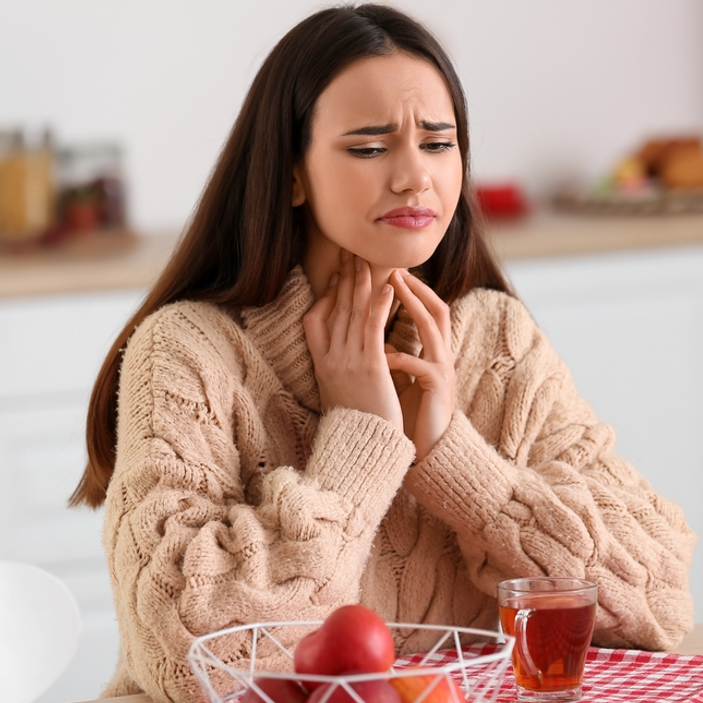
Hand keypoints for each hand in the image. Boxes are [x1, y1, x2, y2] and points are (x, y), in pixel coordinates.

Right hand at [303, 250, 402, 429]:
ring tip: (367, 260)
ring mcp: (349, 362)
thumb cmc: (357, 426)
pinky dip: (380, 304)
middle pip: (336, 310)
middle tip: (349, 253)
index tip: (333, 278)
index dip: (324, 297)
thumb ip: (338, 371)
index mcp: (321, 367)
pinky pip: (373, 328)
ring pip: (353, 314)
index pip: (314, 322)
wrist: (362, 449)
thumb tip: (341, 357)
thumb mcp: (337, 395)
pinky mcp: (371, 367)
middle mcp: (331, 360)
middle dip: (343, 279)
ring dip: (361, 283)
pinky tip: (388, 286)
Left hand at [385, 270, 455, 460]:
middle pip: (436, 311)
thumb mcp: (403, 382)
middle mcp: (442, 357)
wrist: (428, 450)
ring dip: (414, 306)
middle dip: (417, 289)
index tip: (392, 272)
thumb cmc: (412, 416)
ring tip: (395, 290)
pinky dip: (402, 358)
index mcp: (433, 353)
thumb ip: (398, 361)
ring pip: (433, 329)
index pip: (428, 312)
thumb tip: (381, 343)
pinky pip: (421, 366)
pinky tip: (385, 355)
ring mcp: (443, 371)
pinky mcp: (438, 389)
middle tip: (396, 269)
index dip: (414, 291)